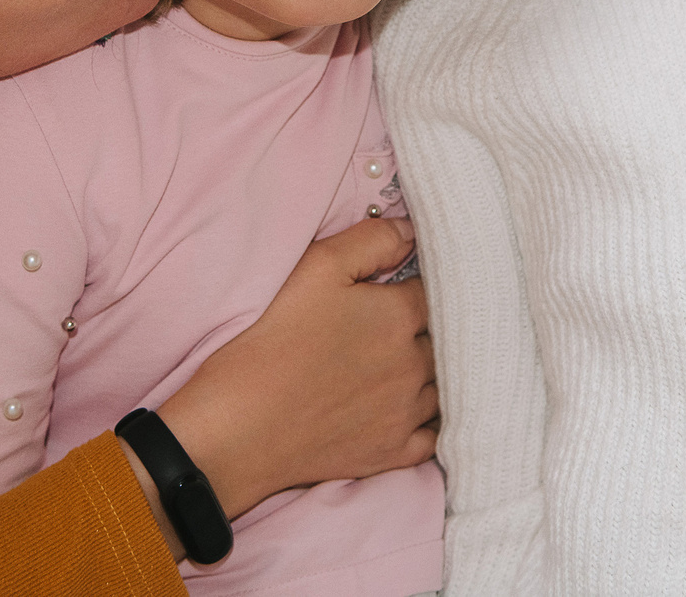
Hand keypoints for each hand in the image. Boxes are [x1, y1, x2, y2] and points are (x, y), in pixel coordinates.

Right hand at [151, 218, 435, 529]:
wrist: (241, 426)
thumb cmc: (273, 340)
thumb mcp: (317, 268)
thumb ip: (373, 241)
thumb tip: (414, 231)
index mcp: (398, 316)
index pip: (434, 291)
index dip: (419, 285)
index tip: (403, 287)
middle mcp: (413, 366)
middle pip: (445, 339)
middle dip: (429, 328)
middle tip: (398, 326)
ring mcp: (406, 414)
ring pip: (443, 385)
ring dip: (432, 373)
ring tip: (401, 364)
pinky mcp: (393, 453)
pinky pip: (432, 435)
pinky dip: (427, 421)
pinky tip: (410, 410)